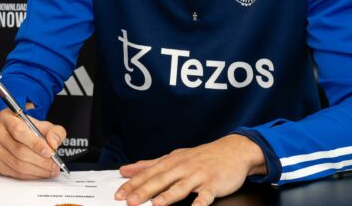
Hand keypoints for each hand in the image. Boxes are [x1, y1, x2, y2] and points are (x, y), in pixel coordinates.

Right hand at [0, 108, 66, 179]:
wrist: (17, 135)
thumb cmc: (30, 130)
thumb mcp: (45, 125)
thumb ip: (54, 132)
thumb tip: (53, 143)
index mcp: (7, 117)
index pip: (19, 131)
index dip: (35, 143)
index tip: (49, 152)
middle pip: (18, 150)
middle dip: (40, 161)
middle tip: (54, 166)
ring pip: (17, 164)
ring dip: (37, 170)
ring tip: (50, 171)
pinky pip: (14, 173)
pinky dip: (30, 175)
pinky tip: (39, 173)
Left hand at [114, 134, 266, 205]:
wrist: (232, 151)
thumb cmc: (201, 157)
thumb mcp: (173, 157)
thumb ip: (149, 165)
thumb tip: (126, 170)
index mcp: (171, 162)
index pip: (147, 173)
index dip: (132, 184)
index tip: (119, 194)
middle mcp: (182, 168)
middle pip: (160, 180)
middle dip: (144, 191)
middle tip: (129, 201)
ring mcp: (198, 176)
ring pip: (180, 187)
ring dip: (168, 196)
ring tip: (156, 204)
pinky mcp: (213, 184)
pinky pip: (206, 195)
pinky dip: (200, 203)